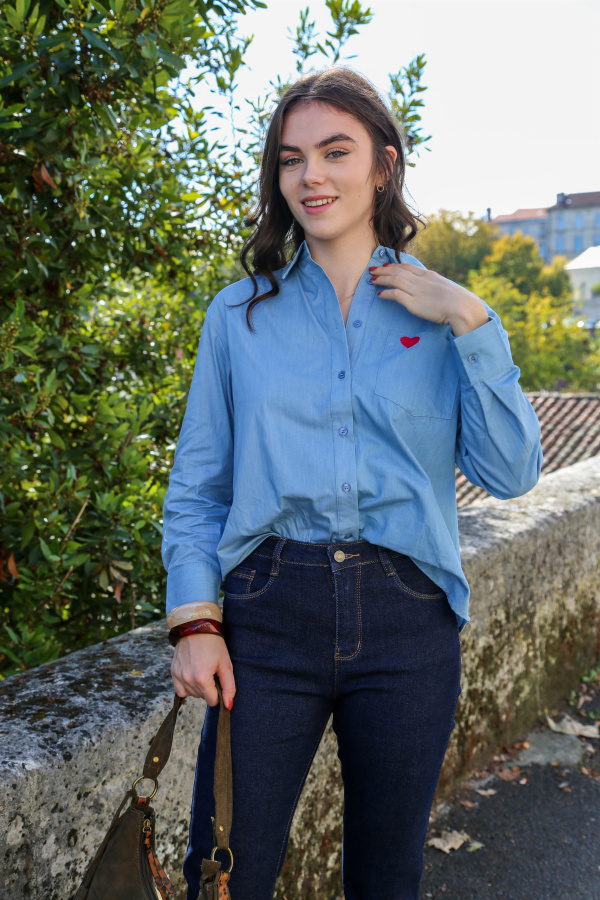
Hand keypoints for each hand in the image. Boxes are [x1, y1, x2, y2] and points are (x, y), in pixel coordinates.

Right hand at [171, 633, 235, 708]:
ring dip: (198, 688)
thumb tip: (228, 706)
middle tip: (211, 671)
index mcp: (202, 678)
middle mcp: (187, 679)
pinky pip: (180, 690)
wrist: (196, 627)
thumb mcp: (226, 664)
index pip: (212, 701)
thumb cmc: (213, 644)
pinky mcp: (173, 672)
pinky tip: (193, 675)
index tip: (219, 680)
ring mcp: (178, 676)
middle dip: (209, 688)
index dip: (219, 693)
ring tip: (203, 670)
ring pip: (192, 694)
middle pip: (202, 698)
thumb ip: (229, 687)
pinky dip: (187, 686)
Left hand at [370, 263, 488, 335]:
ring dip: (381, 279)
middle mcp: (421, 280)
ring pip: (394, 280)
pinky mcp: (413, 302)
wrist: (462, 307)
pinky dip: (386, 293)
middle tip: (372, 270)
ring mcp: (416, 291)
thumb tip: (431, 292)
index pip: (407, 267)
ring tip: (372, 279)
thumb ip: (435, 287)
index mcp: (429, 275)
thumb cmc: (458, 301)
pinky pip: (395, 294)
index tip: (386, 265)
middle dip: (383, 270)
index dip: (395, 265)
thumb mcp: (445, 289)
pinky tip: (380, 294)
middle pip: (398, 271)